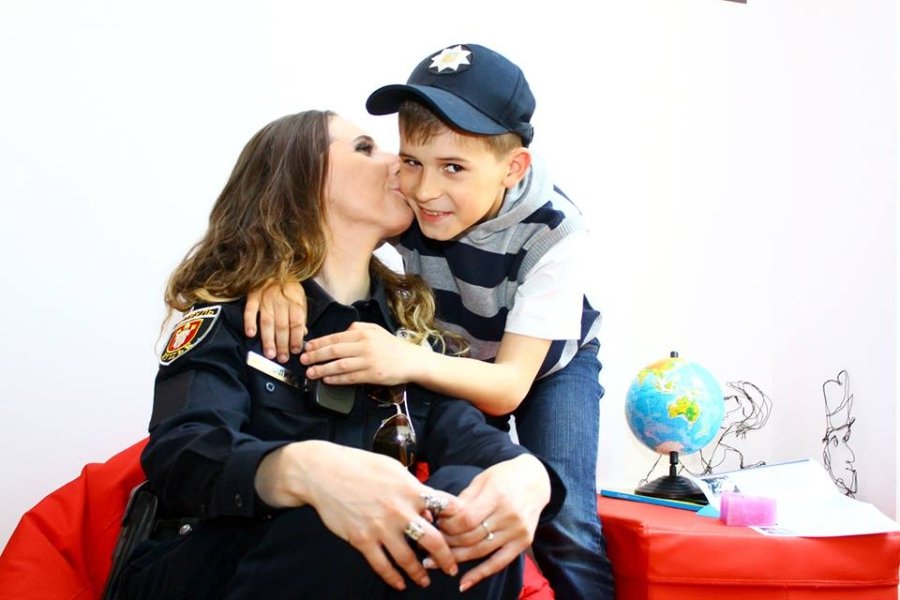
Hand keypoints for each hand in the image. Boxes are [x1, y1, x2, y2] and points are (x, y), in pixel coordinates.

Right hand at [243, 279, 306, 362]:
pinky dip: (249, 322)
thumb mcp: (300, 299)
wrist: (275, 267)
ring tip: (269, 353)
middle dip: (282, 344)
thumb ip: (301, 317)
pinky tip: (250, 334)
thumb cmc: (289, 287)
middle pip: (282, 326)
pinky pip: (250, 310)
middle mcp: (281, 301)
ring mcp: (266, 298)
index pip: (296, 323)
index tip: (296, 351)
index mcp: (295, 301)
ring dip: (268, 339)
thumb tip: (302, 335)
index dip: (296, 338)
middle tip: (282, 358)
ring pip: (267, 322)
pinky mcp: (253, 296)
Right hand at [256, 442, 459, 590]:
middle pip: (434, 540)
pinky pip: (382, 565)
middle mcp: (400, 510)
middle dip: (447, 558)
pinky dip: (392, 578)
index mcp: (412, 489)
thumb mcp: (393, 468)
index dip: (458, 521)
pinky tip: (399, 583)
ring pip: (408, 559)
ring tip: (425, 581)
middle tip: (452, 567)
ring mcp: (381, 527)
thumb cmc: (360, 465)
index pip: (446, 508)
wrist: (323, 473)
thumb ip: (414, 488)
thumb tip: (429, 509)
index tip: (464, 532)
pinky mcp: (362, 540)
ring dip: (420, 573)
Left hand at [300, 322, 425, 384]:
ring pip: (340, 365)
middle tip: (303, 360)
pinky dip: (337, 379)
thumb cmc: (391, 346)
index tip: (306, 348)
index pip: (335, 337)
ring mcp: (369, 361)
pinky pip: (351, 377)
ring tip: (311, 373)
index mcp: (363, 333)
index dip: (319, 343)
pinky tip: (327, 380)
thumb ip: (357, 328)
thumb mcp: (375, 330)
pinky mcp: (373, 375)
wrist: (411, 360)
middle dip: (316, 356)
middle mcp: (365, 346)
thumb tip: (340, 333)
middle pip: (334, 351)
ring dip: (323, 369)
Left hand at [432, 455, 550, 591]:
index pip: (466, 519)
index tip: (437, 524)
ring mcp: (517, 531)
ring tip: (436, 562)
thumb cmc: (506, 475)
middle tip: (431, 544)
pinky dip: (481, 574)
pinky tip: (464, 583)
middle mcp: (509, 515)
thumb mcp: (483, 479)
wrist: (537, 480)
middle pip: (471, 537)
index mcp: (497, 496)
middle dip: (448, 542)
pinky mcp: (523, 542)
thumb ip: (464, 499)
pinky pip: (499, 563)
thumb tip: (441, 516)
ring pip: (481, 551)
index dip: (448, 526)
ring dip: (457, 558)